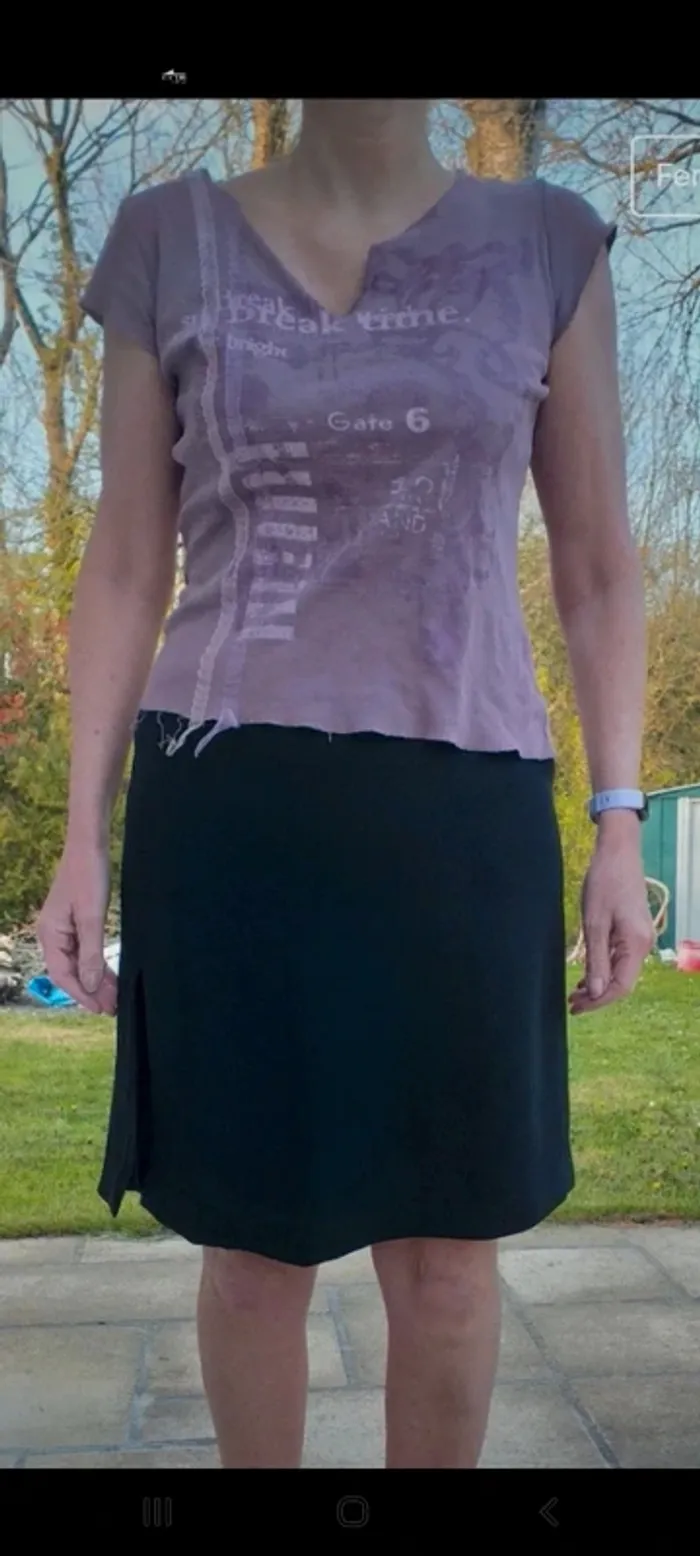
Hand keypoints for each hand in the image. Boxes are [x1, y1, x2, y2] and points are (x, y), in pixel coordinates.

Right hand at [36, 842, 117, 1015]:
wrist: (89, 845)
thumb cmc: (88, 876)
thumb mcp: (92, 918)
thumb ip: (91, 953)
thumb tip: (90, 986)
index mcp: (50, 934)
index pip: (63, 975)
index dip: (81, 995)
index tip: (101, 1009)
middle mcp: (52, 934)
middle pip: (70, 972)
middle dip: (91, 990)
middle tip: (112, 1007)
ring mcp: (63, 928)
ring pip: (78, 963)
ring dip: (95, 980)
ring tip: (113, 997)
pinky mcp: (75, 921)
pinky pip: (83, 950)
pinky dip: (96, 964)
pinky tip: (108, 974)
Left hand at [569, 815, 654, 1016]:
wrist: (618, 853)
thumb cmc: (604, 883)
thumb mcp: (594, 923)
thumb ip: (596, 960)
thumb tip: (596, 993)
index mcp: (635, 945)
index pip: (620, 987)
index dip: (598, 1002)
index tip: (575, 1007)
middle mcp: (642, 945)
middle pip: (622, 983)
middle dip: (597, 997)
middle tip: (570, 1003)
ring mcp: (639, 938)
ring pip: (620, 972)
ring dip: (599, 985)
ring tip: (575, 992)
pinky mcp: (633, 931)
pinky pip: (620, 959)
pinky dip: (604, 970)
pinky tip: (587, 975)